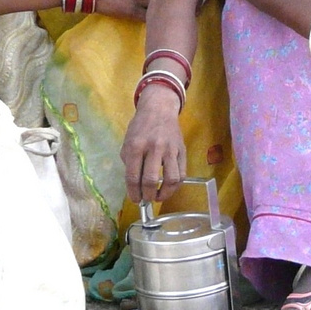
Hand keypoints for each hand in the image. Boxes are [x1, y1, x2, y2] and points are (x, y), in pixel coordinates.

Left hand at [121, 86, 185, 203]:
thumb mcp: (127, 143)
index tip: (135, 200)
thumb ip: (130, 163)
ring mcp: (170, 149)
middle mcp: (154, 148)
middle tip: (146, 199)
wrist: (159, 109)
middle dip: (147, 196)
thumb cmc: (140, 127)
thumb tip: (135, 186)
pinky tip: (169, 188)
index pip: (133, 177)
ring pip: (171, 179)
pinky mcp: (182, 150)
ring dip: (164, 194)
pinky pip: (182, 173)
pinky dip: (175, 185)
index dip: (133, 193)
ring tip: (158, 196)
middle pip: (151, 180)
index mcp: (136, 146)